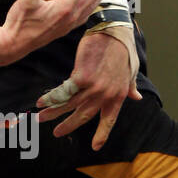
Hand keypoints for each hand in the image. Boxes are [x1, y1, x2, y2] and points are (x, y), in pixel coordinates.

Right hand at [1, 0, 115, 61]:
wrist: (16, 45)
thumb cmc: (19, 22)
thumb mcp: (25, 1)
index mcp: (64, 7)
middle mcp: (72, 16)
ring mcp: (71, 23)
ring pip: (93, 4)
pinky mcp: (67, 28)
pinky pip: (87, 13)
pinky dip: (94, 4)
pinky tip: (95, 1)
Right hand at [37, 31, 141, 149]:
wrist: (114, 31)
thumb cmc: (122, 49)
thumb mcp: (131, 71)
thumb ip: (130, 87)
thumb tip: (137, 97)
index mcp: (117, 97)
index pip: (109, 120)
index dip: (102, 134)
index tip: (95, 147)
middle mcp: (105, 95)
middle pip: (83, 116)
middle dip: (68, 126)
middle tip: (56, 134)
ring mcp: (93, 87)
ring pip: (69, 105)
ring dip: (53, 112)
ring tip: (41, 118)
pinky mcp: (81, 76)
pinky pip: (63, 92)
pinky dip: (51, 97)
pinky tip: (41, 101)